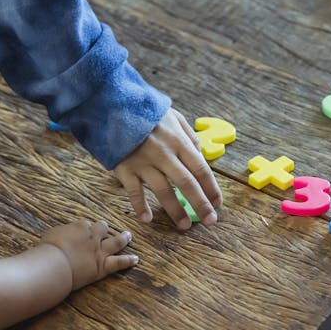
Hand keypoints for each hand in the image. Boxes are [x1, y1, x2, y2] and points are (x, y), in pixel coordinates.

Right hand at [41, 219, 137, 290]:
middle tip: (107, 229)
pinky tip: (136, 259)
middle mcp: (93, 237)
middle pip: (103, 228)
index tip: (86, 231)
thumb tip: (60, 235)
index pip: (87, 224)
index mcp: (80, 227)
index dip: (87, 228)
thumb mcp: (51, 234)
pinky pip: (119, 262)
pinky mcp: (103, 266)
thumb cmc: (47, 250)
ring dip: (124, 238)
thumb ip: (61, 233)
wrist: (54, 265)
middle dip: (105, 228)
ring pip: (117, 241)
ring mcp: (100, 251)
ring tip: (129, 236)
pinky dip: (128, 260)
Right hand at [114, 108, 221, 229]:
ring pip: (163, 191)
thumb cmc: (146, 112)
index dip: (212, 189)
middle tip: (210, 221)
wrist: (112, 103)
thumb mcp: (174, 117)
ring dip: (175, 211)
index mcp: (179, 141)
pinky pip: (134, 191)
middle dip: (201, 204)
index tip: (218, 204)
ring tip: (184, 226)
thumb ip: (189, 136)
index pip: (201, 170)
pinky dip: (140, 206)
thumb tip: (201, 155)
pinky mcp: (124, 167)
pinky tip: (148, 219)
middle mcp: (164, 153)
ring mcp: (143, 162)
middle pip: (187, 184)